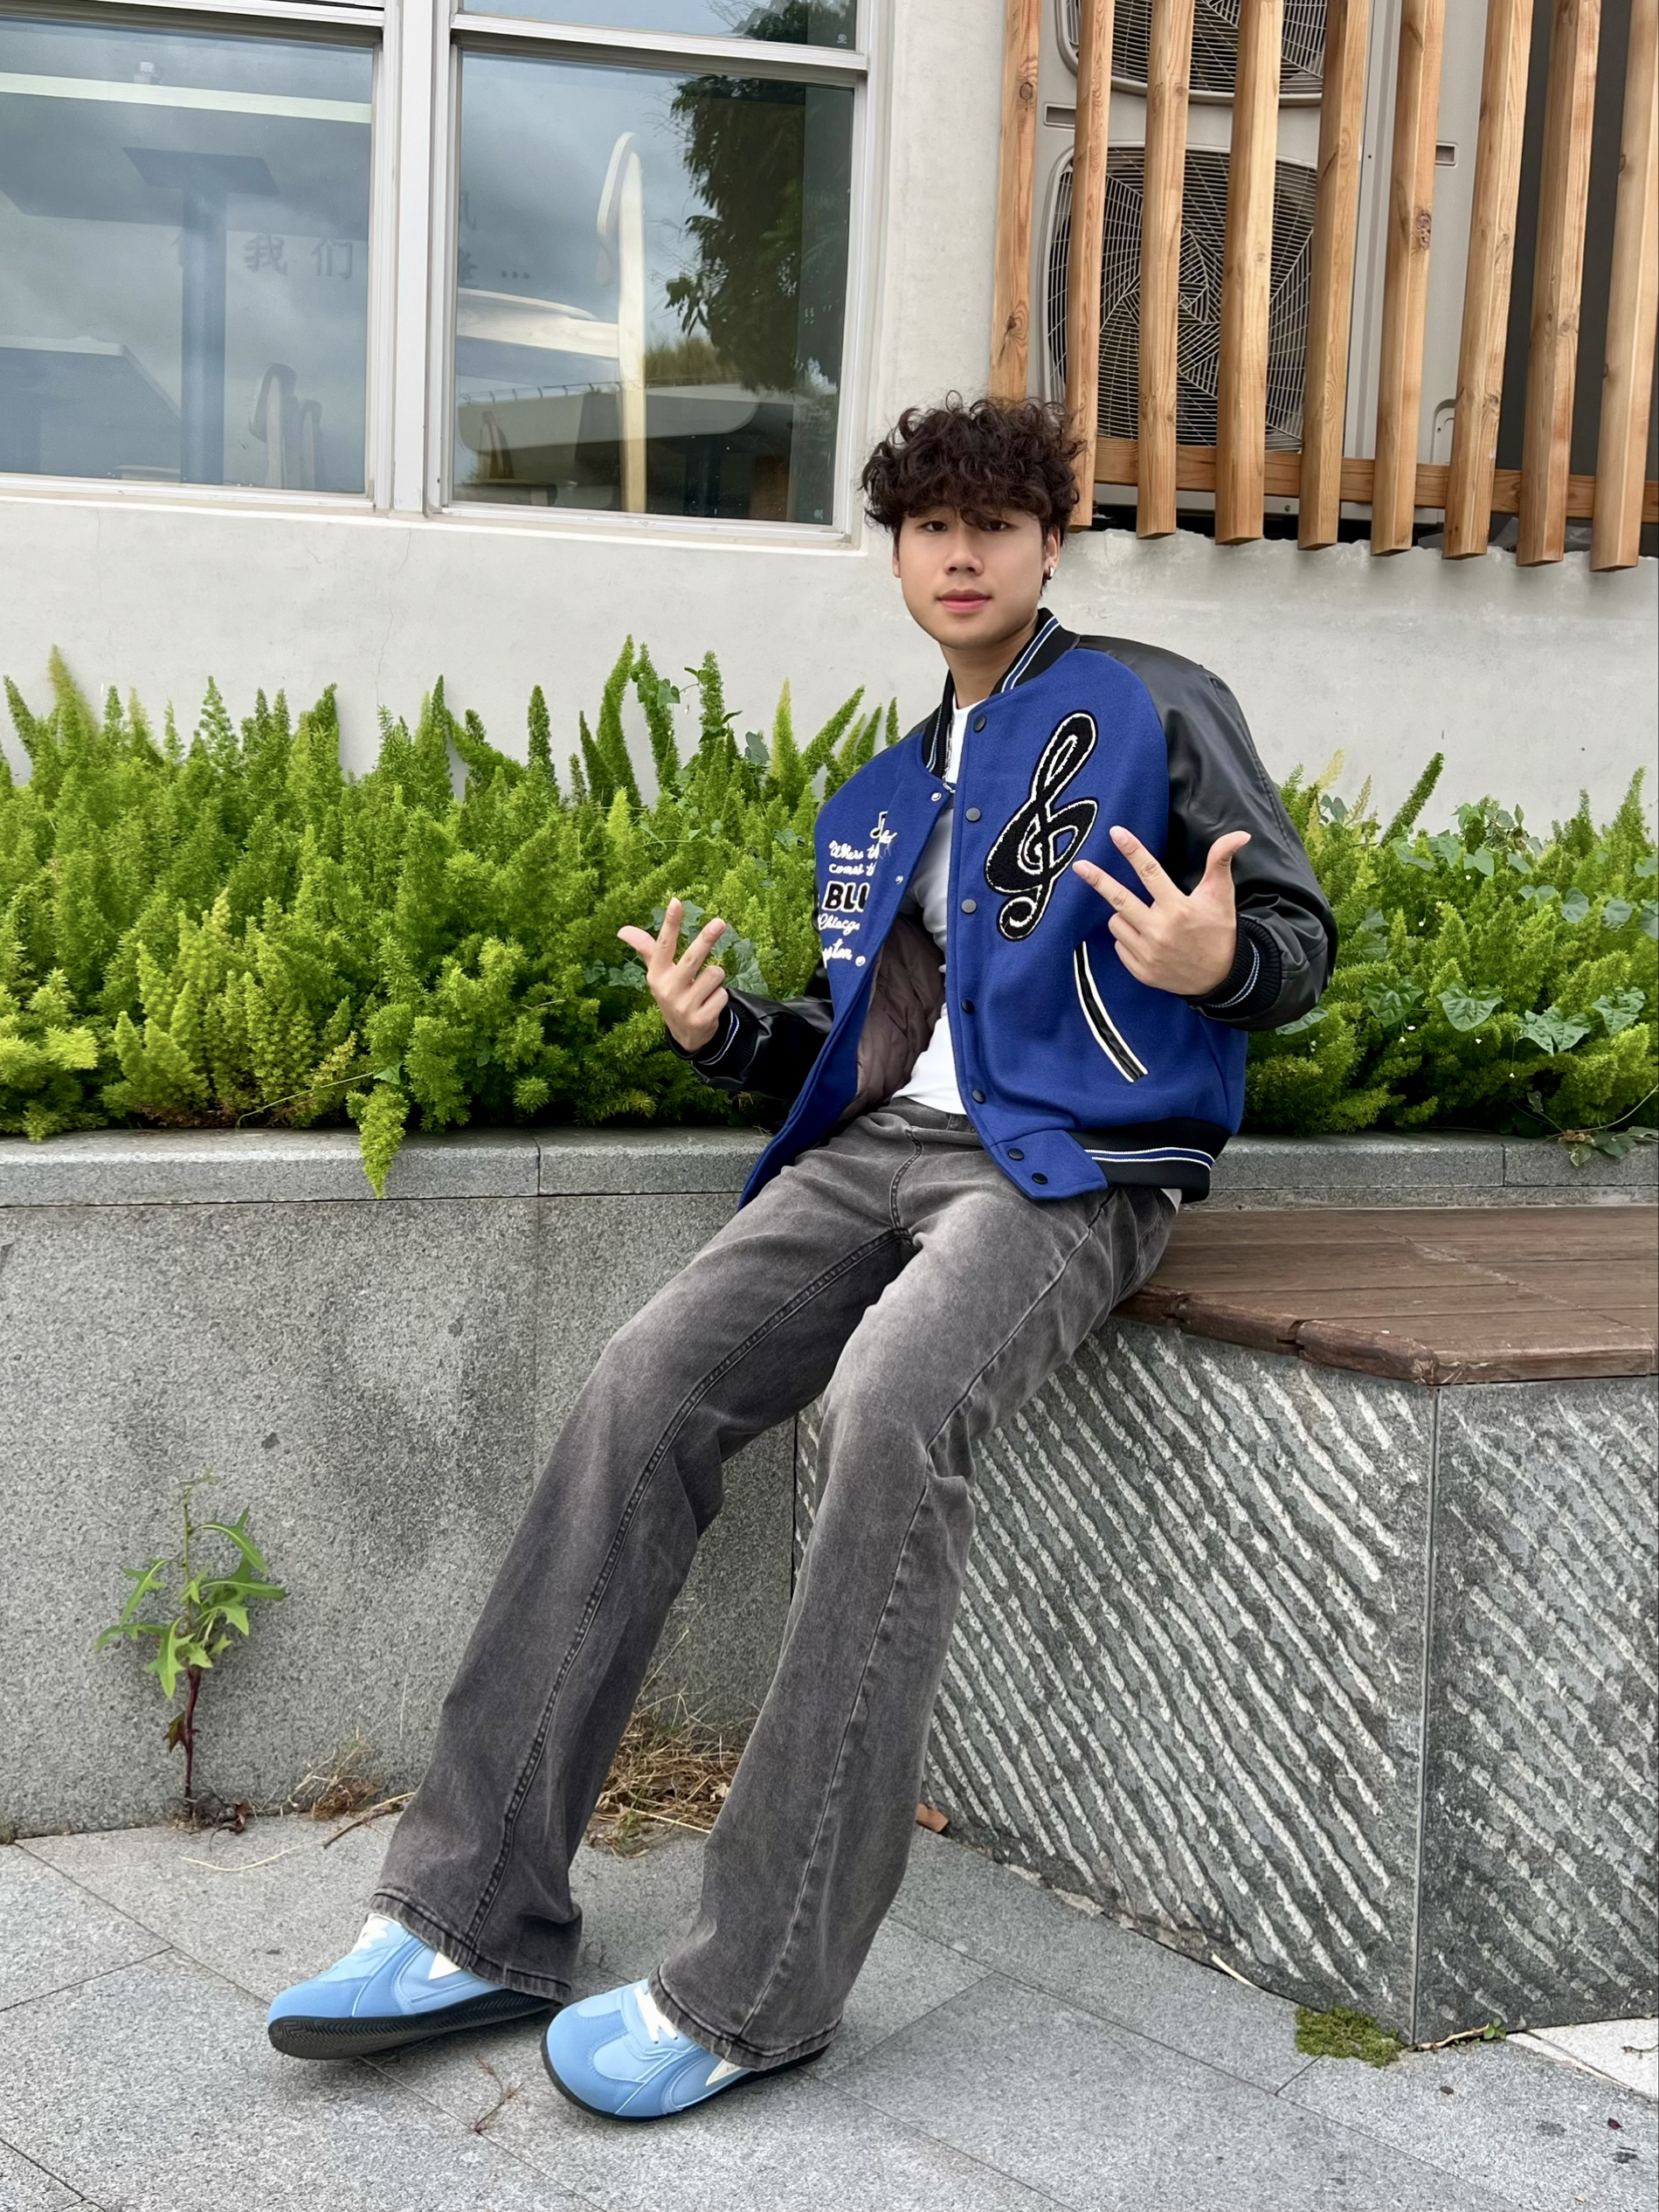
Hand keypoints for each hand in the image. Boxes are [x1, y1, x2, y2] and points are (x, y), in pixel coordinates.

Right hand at [617, 897, 730, 1052]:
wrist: (685, 1033)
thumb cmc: (673, 992)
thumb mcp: (658, 973)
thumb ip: (646, 948)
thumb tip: (622, 930)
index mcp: (657, 974)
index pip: (663, 944)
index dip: (670, 923)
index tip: (676, 901)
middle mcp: (668, 990)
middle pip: (692, 958)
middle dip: (706, 939)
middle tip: (720, 922)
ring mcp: (684, 1006)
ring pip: (715, 974)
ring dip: (716, 978)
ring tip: (705, 988)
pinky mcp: (701, 1019)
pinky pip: (722, 994)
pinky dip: (720, 996)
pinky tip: (709, 1004)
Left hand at [1073, 827, 1250, 996]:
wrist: (1221, 978)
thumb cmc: (1219, 930)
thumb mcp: (1221, 895)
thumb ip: (1221, 862)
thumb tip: (1240, 834)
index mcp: (1178, 908)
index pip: (1150, 872)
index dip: (1132, 850)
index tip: (1115, 833)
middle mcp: (1159, 931)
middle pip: (1120, 899)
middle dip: (1098, 880)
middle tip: (1079, 866)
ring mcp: (1148, 953)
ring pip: (1116, 922)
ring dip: (1123, 915)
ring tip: (1145, 918)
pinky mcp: (1141, 971)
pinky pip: (1119, 946)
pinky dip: (1127, 939)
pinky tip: (1146, 940)